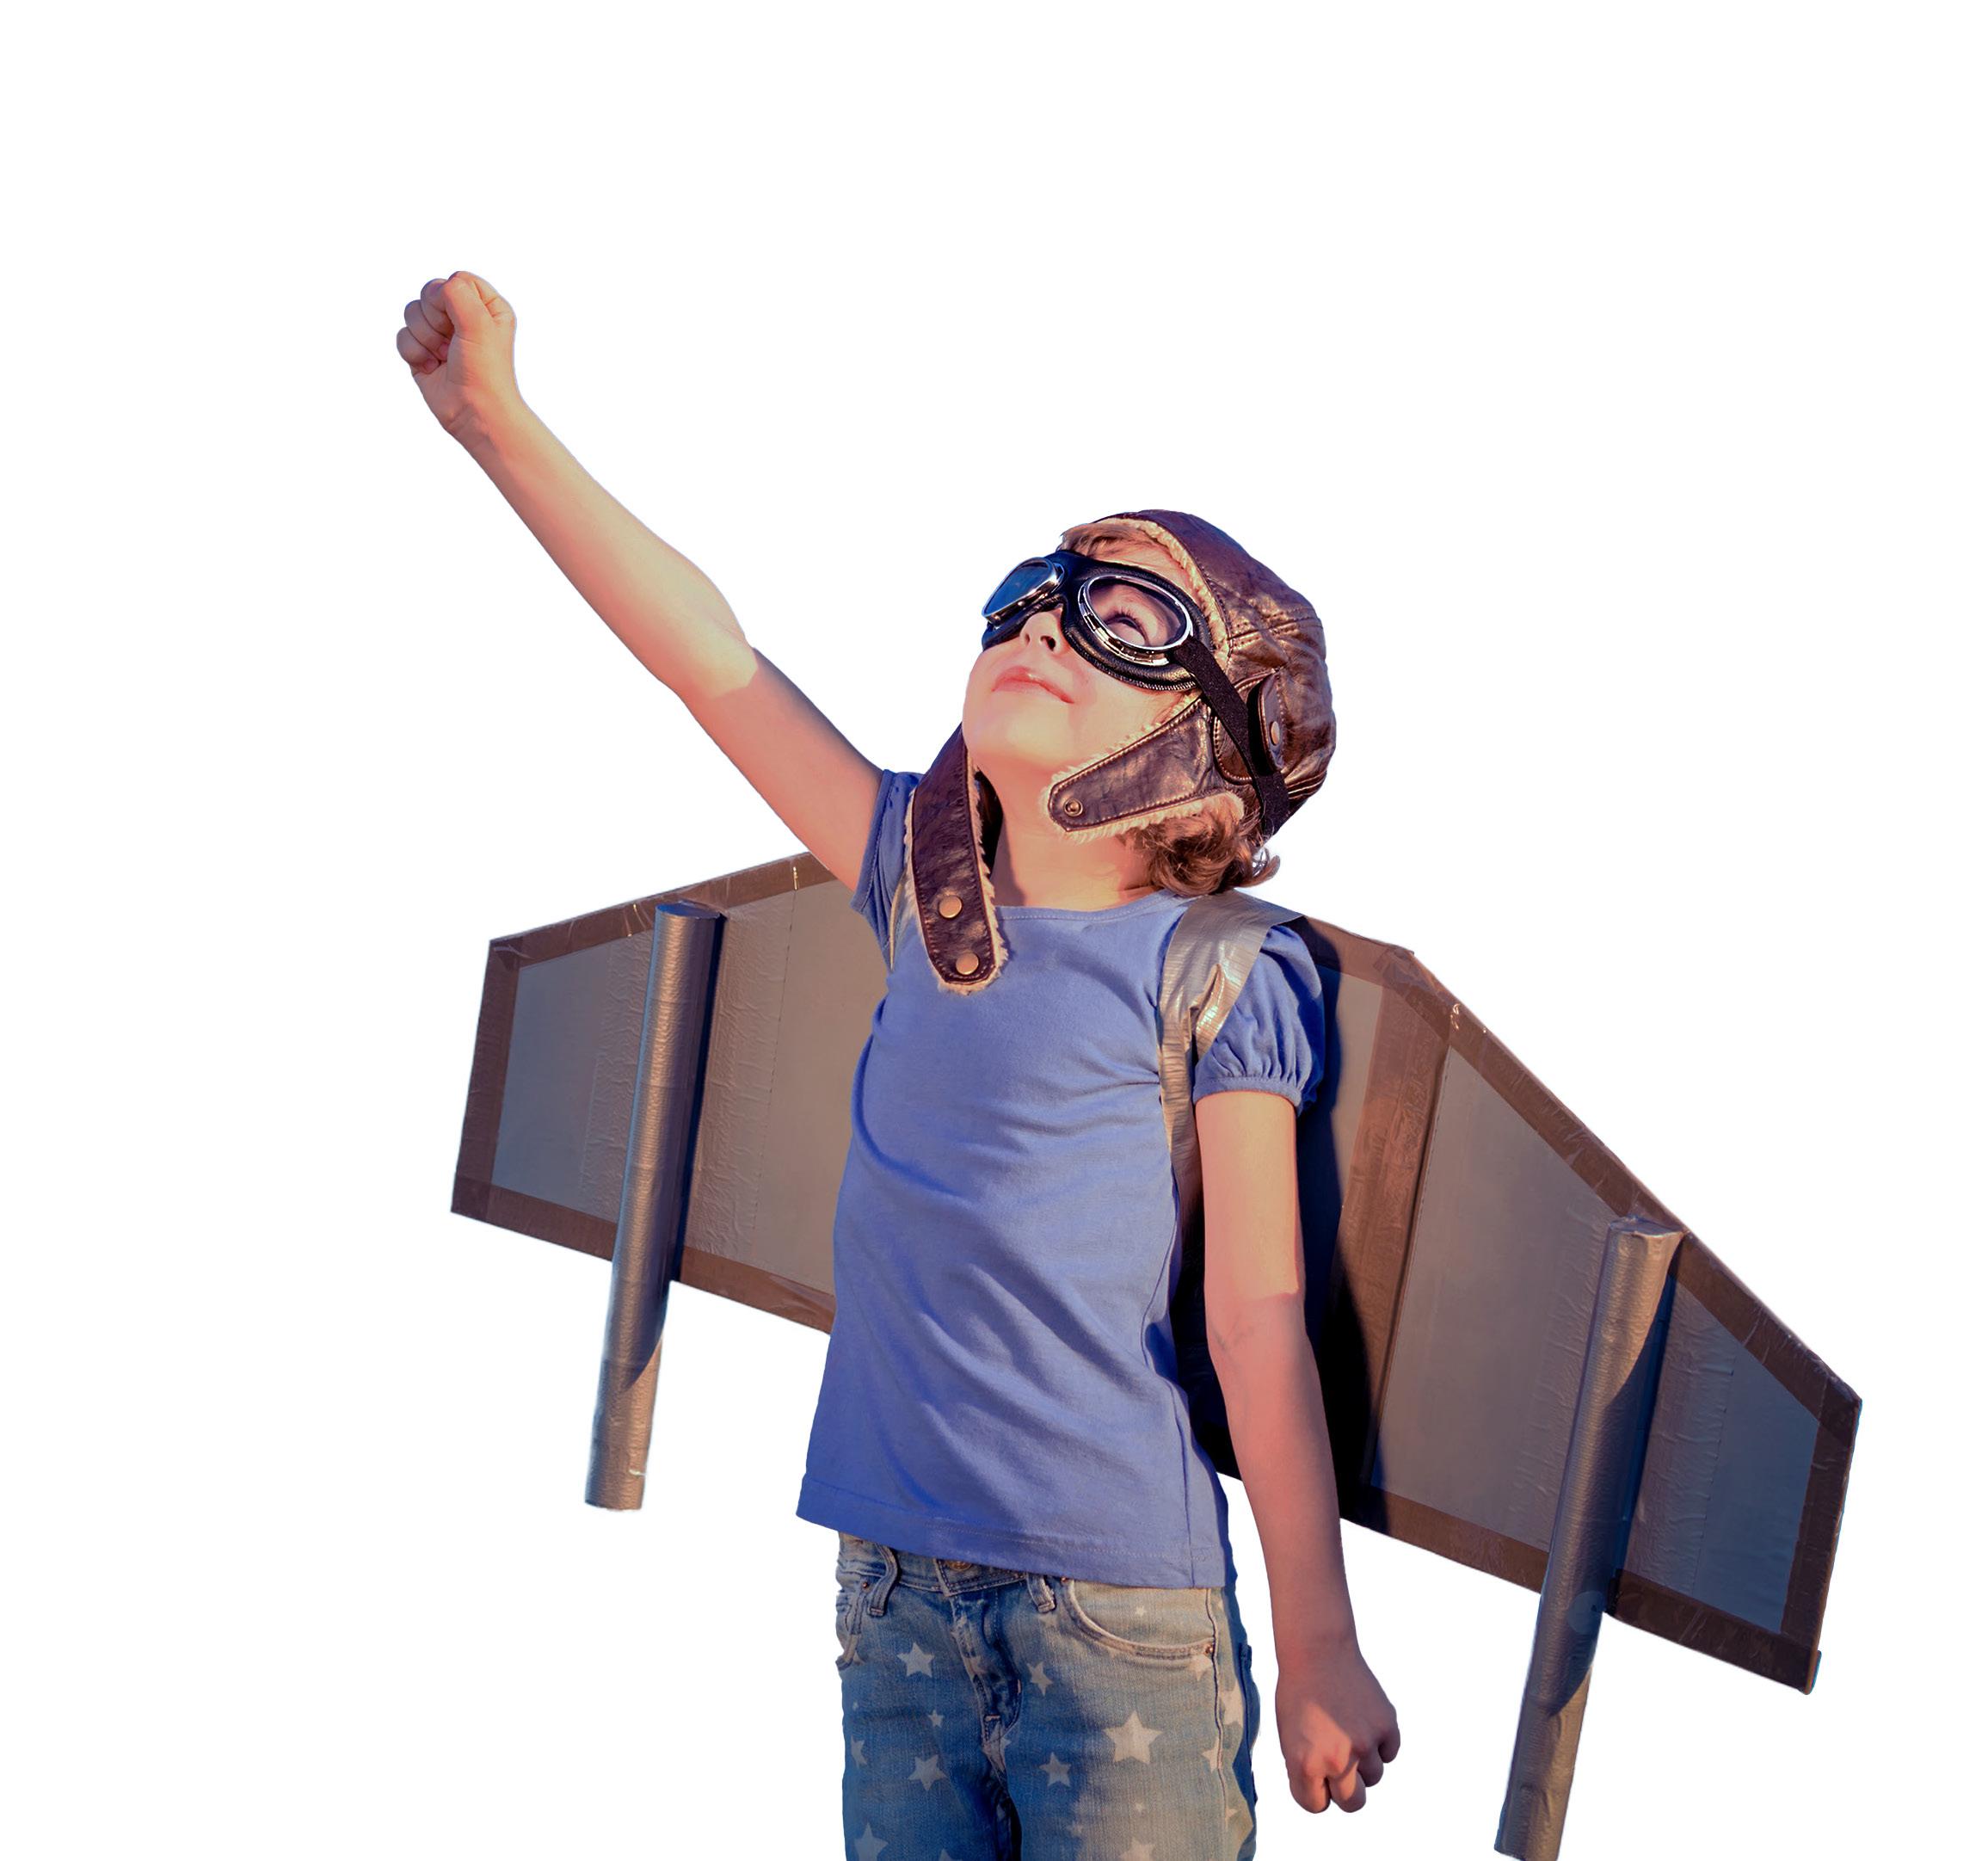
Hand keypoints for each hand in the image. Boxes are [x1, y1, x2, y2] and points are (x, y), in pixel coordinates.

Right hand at [396, 271, 522, 442]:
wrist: (475, 413)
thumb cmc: (485, 371)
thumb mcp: (479, 323)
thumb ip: (457, 292)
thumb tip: (434, 289)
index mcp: (486, 306)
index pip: (456, 279)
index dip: (449, 297)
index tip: (461, 321)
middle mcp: (463, 317)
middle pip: (429, 293)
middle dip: (434, 319)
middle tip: (451, 342)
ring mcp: (441, 334)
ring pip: (412, 312)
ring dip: (424, 337)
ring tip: (443, 357)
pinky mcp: (423, 352)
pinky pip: (403, 335)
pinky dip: (414, 353)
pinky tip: (433, 368)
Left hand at [1274, 1636, 1400, 1813]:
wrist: (1318, 1650)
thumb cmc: (1298, 1694)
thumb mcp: (1288, 1736)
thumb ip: (1307, 1771)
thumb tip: (1330, 1794)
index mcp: (1306, 1765)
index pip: (1317, 1805)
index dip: (1315, 1789)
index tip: (1314, 1772)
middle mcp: (1338, 1760)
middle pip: (1354, 1804)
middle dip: (1346, 1790)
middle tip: (1339, 1765)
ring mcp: (1365, 1743)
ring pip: (1374, 1776)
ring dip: (1364, 1761)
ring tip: (1348, 1729)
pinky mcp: (1387, 1726)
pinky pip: (1389, 1752)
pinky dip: (1380, 1743)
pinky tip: (1364, 1720)